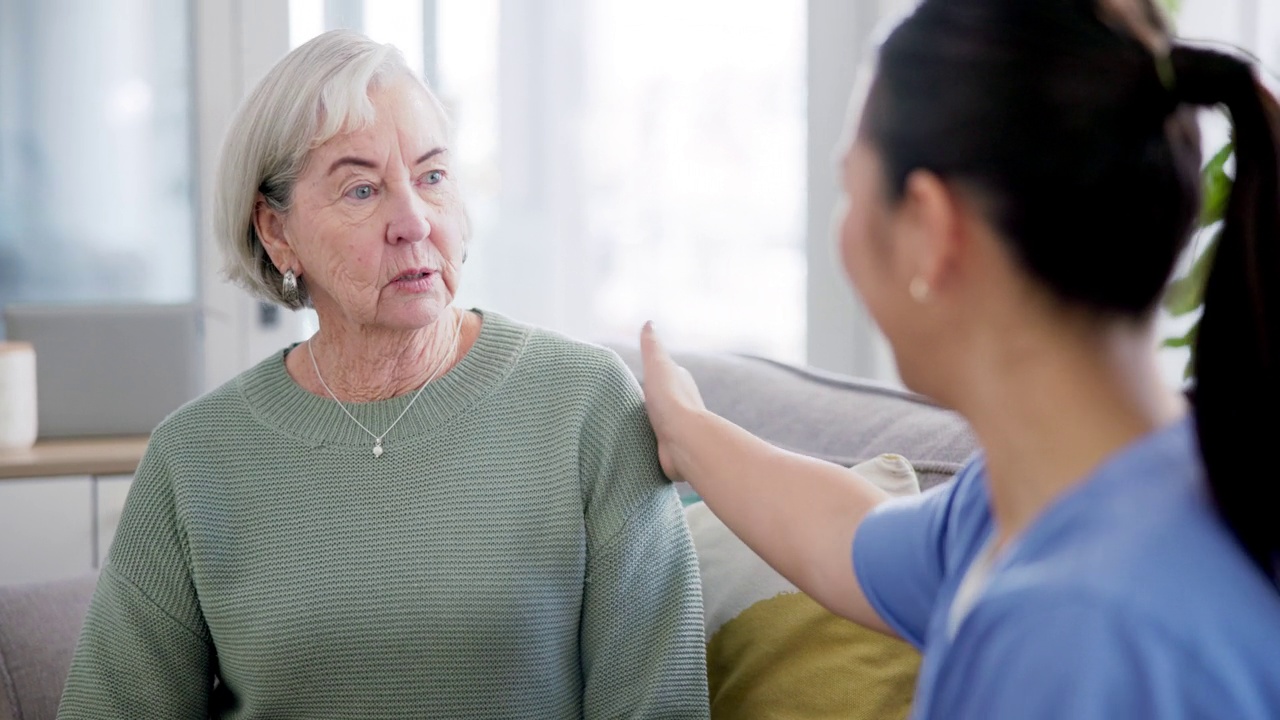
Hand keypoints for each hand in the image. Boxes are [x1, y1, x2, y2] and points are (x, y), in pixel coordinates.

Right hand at [639, 322, 706, 481]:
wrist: (684, 441)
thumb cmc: (671, 401)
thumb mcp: (658, 365)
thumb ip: (652, 346)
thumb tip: (649, 322)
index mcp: (681, 381)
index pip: (664, 374)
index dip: (652, 373)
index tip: (636, 375)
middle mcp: (682, 404)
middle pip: (662, 399)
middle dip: (649, 400)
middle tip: (626, 402)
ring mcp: (678, 428)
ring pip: (660, 422)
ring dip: (649, 423)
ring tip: (627, 425)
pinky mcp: (672, 449)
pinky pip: (658, 444)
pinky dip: (649, 443)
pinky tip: (637, 445)